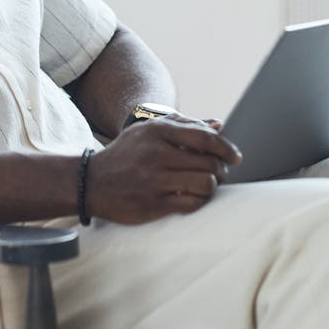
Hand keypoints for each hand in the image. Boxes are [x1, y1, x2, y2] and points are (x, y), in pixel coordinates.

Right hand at [88, 118, 241, 224]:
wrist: (92, 181)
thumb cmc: (126, 153)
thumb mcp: (149, 131)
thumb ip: (184, 125)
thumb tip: (218, 125)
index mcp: (158, 131)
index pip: (204, 138)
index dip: (226, 148)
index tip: (236, 156)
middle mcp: (157, 154)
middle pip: (209, 162)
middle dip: (221, 169)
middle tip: (220, 172)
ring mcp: (155, 180)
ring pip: (205, 184)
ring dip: (212, 186)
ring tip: (208, 184)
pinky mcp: (154, 204)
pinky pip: (191, 203)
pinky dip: (199, 200)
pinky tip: (195, 196)